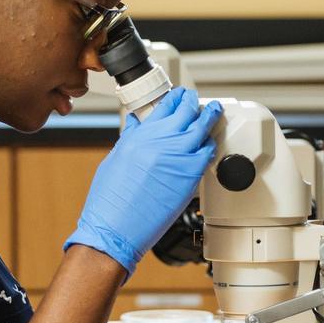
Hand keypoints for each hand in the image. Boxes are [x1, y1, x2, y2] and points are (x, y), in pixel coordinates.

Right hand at [64, 88, 221, 274]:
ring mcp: (178, 157)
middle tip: (199, 102)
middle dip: (195, 103)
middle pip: (188, 111)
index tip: (181, 95)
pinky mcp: (190, 176)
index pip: (165, 105)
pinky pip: (208, 153)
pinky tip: (210, 145)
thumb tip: (139, 125)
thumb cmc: (110, 200)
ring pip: (203, 128)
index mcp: (140, 135)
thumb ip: (131, 138)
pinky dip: (210, 146)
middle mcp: (161, 141)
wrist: (116, 227)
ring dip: (209, 119)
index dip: (177, 97)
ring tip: (212, 114)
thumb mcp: (117, 159)